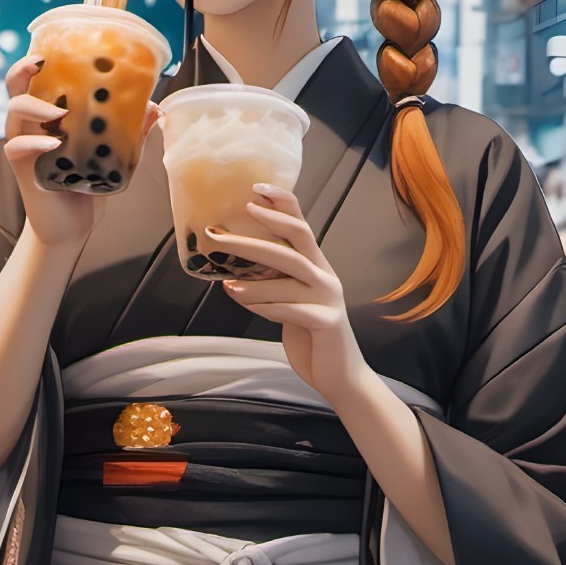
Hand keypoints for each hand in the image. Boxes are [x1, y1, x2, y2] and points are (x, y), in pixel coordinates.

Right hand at [0, 55, 156, 257]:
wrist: (72, 225)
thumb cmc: (87, 185)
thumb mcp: (113, 155)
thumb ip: (131, 132)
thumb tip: (156, 109)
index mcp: (46, 115)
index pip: (33, 80)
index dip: (33, 61)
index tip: (49, 50)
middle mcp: (30, 125)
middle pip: (13, 87)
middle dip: (22, 70)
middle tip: (42, 64)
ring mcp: (23, 145)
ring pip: (13, 112)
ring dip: (35, 106)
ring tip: (61, 113)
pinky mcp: (22, 168)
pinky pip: (16, 147)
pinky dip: (34, 142)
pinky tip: (54, 143)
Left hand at [207, 185, 368, 406]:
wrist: (340, 375)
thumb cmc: (310, 335)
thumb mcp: (290, 301)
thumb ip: (273, 281)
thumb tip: (233, 268)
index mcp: (316, 266)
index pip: (301, 224)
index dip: (282, 203)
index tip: (255, 189)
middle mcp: (325, 276)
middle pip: (293, 242)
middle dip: (260, 230)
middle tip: (226, 226)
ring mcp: (328, 298)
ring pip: (288, 274)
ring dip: (254, 274)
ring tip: (225, 280)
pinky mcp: (326, 322)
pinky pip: (291, 308)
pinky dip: (264, 304)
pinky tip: (242, 301)